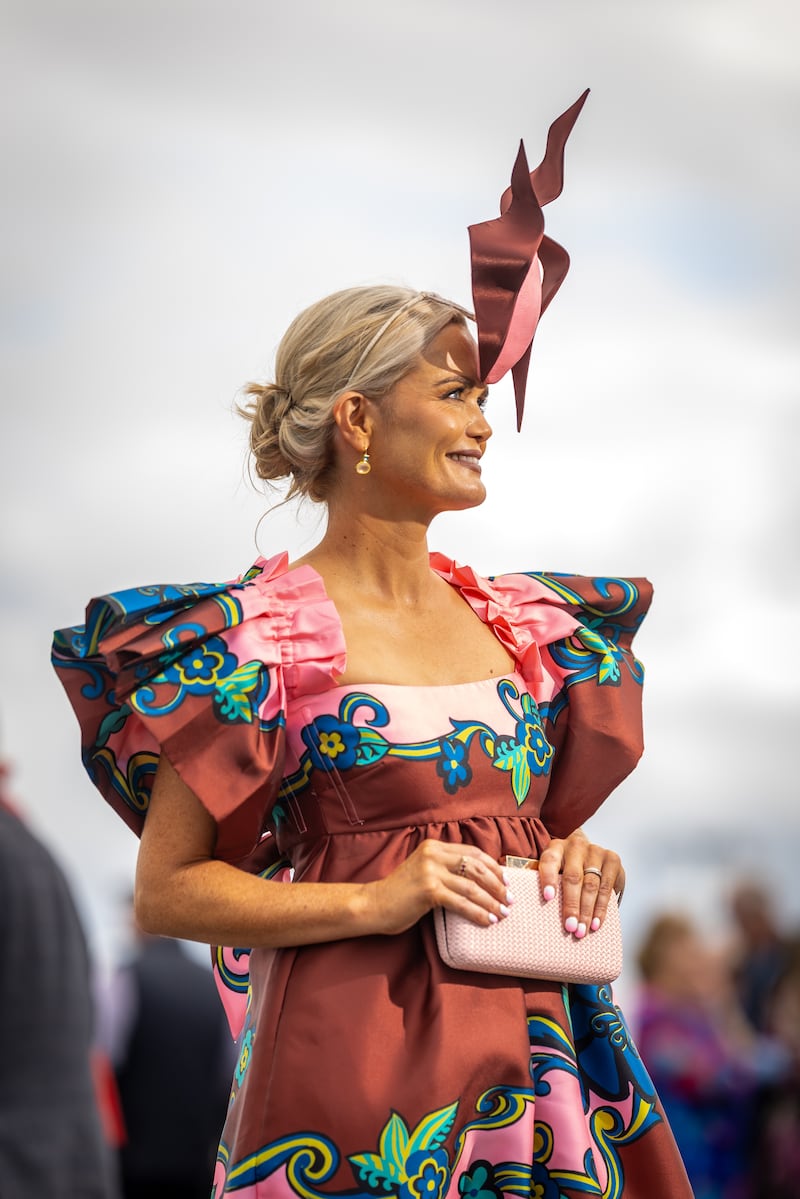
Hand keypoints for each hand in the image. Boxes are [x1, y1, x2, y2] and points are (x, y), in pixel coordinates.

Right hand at [369, 840, 511, 935]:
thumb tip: (479, 880)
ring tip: (503, 913)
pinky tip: (488, 921)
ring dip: (491, 901)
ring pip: (472, 886)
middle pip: (476, 868)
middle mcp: (433, 854)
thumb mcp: (424, 871)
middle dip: (497, 885)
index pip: (473, 853)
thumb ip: (446, 869)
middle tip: (509, 899)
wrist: (374, 905)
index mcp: (434, 847)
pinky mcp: (429, 890)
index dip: (493, 867)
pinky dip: (478, 913)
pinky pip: (461, 903)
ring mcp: (431, 871)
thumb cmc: (400, 893)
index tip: (506, 881)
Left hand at [538, 829, 624, 938]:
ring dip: (587, 911)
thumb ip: (536, 880)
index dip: (548, 878)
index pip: (550, 860)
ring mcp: (596, 851)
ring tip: (582, 930)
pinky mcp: (613, 860)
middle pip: (573, 877)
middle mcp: (576, 846)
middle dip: (571, 905)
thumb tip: (515, 900)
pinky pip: (608, 887)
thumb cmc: (563, 866)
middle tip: (569, 927)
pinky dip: (602, 908)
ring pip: (592, 885)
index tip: (547, 897)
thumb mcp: (549, 868)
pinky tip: (597, 923)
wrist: (588, 851)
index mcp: (555, 847)